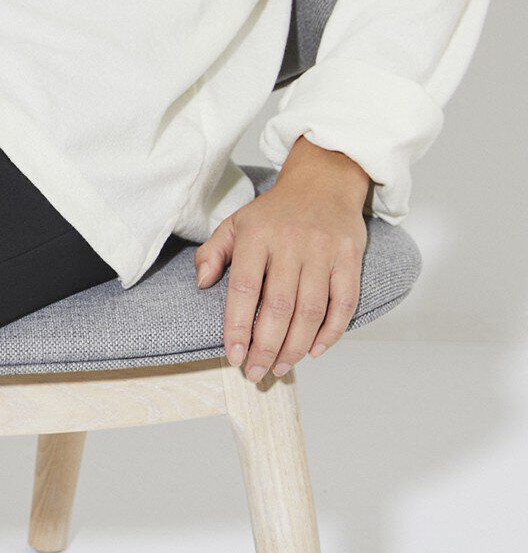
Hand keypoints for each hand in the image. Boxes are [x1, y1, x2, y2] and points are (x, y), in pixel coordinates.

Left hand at [195, 138, 371, 382]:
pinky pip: (345, 301)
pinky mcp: (350, 257)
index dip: (238, 328)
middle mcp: (291, 245)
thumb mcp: (234, 224)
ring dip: (296, 346)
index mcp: (257, 238)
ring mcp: (324, 251)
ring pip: (312, 310)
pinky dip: (332, 331)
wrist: (325, 180)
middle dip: (266, 347)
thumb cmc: (274, 212)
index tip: (234, 357)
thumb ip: (212, 253)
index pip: (244, 290)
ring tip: (280, 367)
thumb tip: (202, 283)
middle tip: (256, 373)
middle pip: (280, 307)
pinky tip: (315, 351)